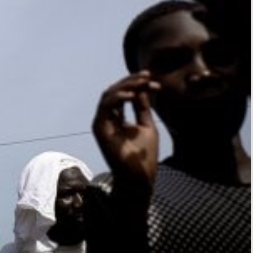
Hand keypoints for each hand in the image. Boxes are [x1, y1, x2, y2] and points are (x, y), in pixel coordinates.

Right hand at [93, 71, 159, 196]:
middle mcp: (106, 118)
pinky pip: (106, 107)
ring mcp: (101, 122)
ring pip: (109, 95)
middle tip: (148, 76)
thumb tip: (143, 89)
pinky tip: (132, 94)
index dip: (136, 84)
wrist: (138, 177)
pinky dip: (117, 97)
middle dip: (131, 81)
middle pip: (115, 91)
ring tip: (142, 82)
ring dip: (126, 86)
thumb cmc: (143, 155)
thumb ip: (142, 108)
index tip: (152, 79)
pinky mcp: (99, 128)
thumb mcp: (146, 125)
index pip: (123, 94)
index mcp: (116, 118)